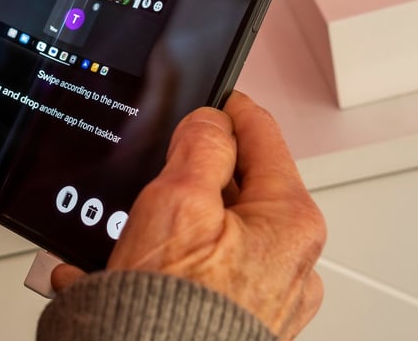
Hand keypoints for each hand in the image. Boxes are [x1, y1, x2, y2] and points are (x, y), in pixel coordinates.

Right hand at [52, 91, 325, 338]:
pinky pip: (201, 276)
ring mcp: (266, 297)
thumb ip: (202, 145)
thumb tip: (212, 122)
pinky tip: (125, 272)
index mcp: (291, 222)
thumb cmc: (173, 313)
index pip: (264, 136)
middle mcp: (291, 262)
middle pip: (237, 187)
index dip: (230, 109)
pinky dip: (164, 267)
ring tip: (130, 235)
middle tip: (156, 177)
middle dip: (190, 178)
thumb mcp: (178, 200)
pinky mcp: (238, 322)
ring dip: (169, 227)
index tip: (214, 98)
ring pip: (214, 233)